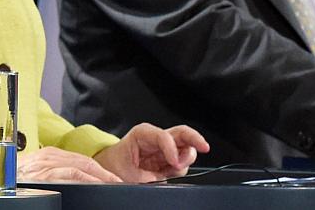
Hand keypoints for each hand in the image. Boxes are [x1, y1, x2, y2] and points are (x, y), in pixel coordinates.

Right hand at [16, 146, 120, 182]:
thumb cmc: (15, 185)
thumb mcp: (35, 176)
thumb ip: (53, 174)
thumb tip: (76, 183)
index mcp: (46, 156)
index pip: (79, 160)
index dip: (98, 170)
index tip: (111, 179)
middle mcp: (45, 158)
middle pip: (82, 162)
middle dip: (103, 173)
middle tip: (118, 182)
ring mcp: (43, 167)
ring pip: (79, 167)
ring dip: (99, 176)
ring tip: (112, 184)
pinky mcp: (42, 176)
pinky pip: (70, 174)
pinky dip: (87, 179)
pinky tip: (97, 185)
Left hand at [93, 123, 209, 182]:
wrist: (110, 171)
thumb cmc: (114, 168)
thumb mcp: (127, 174)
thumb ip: (148, 178)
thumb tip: (163, 182)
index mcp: (142, 134)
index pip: (163, 136)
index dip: (172, 149)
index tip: (174, 163)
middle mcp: (155, 138)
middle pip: (182, 132)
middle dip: (195, 138)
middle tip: (205, 147)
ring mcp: (163, 149)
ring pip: (185, 147)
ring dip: (186, 158)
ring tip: (172, 169)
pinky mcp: (167, 159)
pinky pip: (182, 161)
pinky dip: (182, 167)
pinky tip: (170, 172)